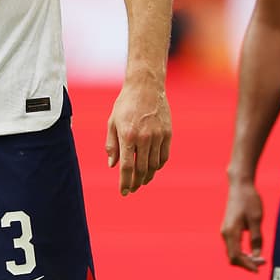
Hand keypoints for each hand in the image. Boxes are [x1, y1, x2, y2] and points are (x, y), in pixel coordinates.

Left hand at [104, 79, 170, 195]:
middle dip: (136, 183)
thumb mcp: (112, 122)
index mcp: (127, 136)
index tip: (123, 192)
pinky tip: (153, 168)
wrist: (146, 86)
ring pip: (154, 165)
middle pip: (141, 170)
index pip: (126, 167)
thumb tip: (112, 165)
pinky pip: (164, 156)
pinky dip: (159, 165)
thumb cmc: (125, 104)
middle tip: (132, 188)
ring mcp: (157, 136)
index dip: (125, 183)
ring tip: (142, 181)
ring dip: (148, 176)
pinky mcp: (167, 133)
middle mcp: (144, 138)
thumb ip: (111, 145)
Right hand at [221, 179, 265, 271]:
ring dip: (244, 258)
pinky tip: (252, 251)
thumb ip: (256, 239)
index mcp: (231, 231)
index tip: (259, 270)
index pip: (236, 256)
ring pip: (232, 252)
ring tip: (259, 259)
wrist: (240, 185)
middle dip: (246, 263)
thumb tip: (257, 256)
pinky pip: (232, 246)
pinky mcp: (228, 228)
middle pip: (232, 257)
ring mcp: (225, 230)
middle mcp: (225, 233)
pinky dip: (241, 252)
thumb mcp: (256, 219)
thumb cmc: (249, 200)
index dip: (247, 265)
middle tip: (263, 263)